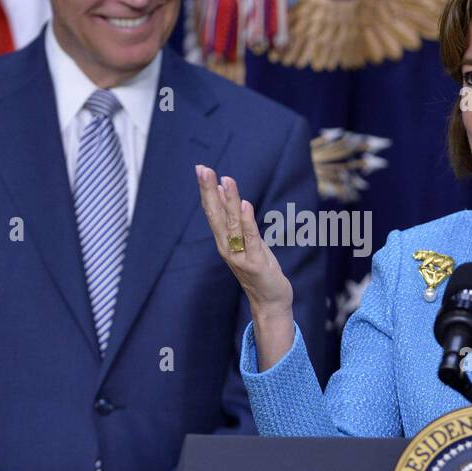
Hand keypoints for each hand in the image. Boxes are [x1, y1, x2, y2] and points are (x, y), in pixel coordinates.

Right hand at [195, 165, 295, 368]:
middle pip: (216, 215)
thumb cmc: (259, 268)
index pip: (212, 211)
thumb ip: (234, 219)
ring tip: (226, 180)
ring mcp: (239, 256)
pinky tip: (244, 205)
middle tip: (203, 169)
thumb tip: (223, 192)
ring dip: (229, 201)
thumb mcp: (245, 240)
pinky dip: (246, 222)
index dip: (207, 190)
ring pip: (232, 224)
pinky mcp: (255, 262)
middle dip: (209, 191)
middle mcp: (227, 247)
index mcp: (224, 241)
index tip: (201, 169)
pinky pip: (250, 239)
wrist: (270, 301)